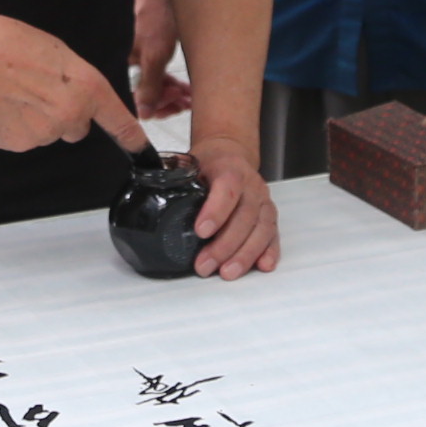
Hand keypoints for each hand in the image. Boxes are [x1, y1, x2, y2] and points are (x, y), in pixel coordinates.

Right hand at [0, 5, 147, 156]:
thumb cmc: (10, 42)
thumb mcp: (60, 53)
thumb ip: (77, 83)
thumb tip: (73, 103)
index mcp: (86, 89)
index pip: (118, 120)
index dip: (131, 136)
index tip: (140, 148)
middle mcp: (69, 117)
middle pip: (76, 127)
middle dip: (63, 112)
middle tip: (38, 87)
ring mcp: (40, 136)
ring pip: (47, 132)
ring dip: (36, 118)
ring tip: (13, 90)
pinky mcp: (14, 144)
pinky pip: (22, 137)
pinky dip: (13, 125)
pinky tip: (0, 103)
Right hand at [132, 0, 192, 118]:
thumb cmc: (156, 14)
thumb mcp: (155, 54)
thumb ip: (149, 84)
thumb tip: (144, 114)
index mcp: (125, 65)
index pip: (137, 99)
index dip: (158, 106)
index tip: (175, 105)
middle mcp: (131, 63)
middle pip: (147, 94)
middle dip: (168, 101)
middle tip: (186, 102)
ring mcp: (142, 57)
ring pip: (157, 85)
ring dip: (174, 93)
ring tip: (190, 97)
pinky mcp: (152, 49)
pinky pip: (160, 73)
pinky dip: (173, 82)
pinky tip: (186, 87)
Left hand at [184, 143, 279, 279]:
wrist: (231, 154)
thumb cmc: (209, 163)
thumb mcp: (190, 164)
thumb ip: (178, 182)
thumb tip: (151, 198)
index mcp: (229, 168)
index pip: (227, 188)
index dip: (216, 211)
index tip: (201, 232)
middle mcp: (251, 185)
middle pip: (245, 215)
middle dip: (226, 244)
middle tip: (206, 264)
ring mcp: (263, 200)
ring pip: (261, 228)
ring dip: (245, 254)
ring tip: (228, 272)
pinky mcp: (269, 215)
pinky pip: (273, 234)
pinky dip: (269, 251)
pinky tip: (262, 266)